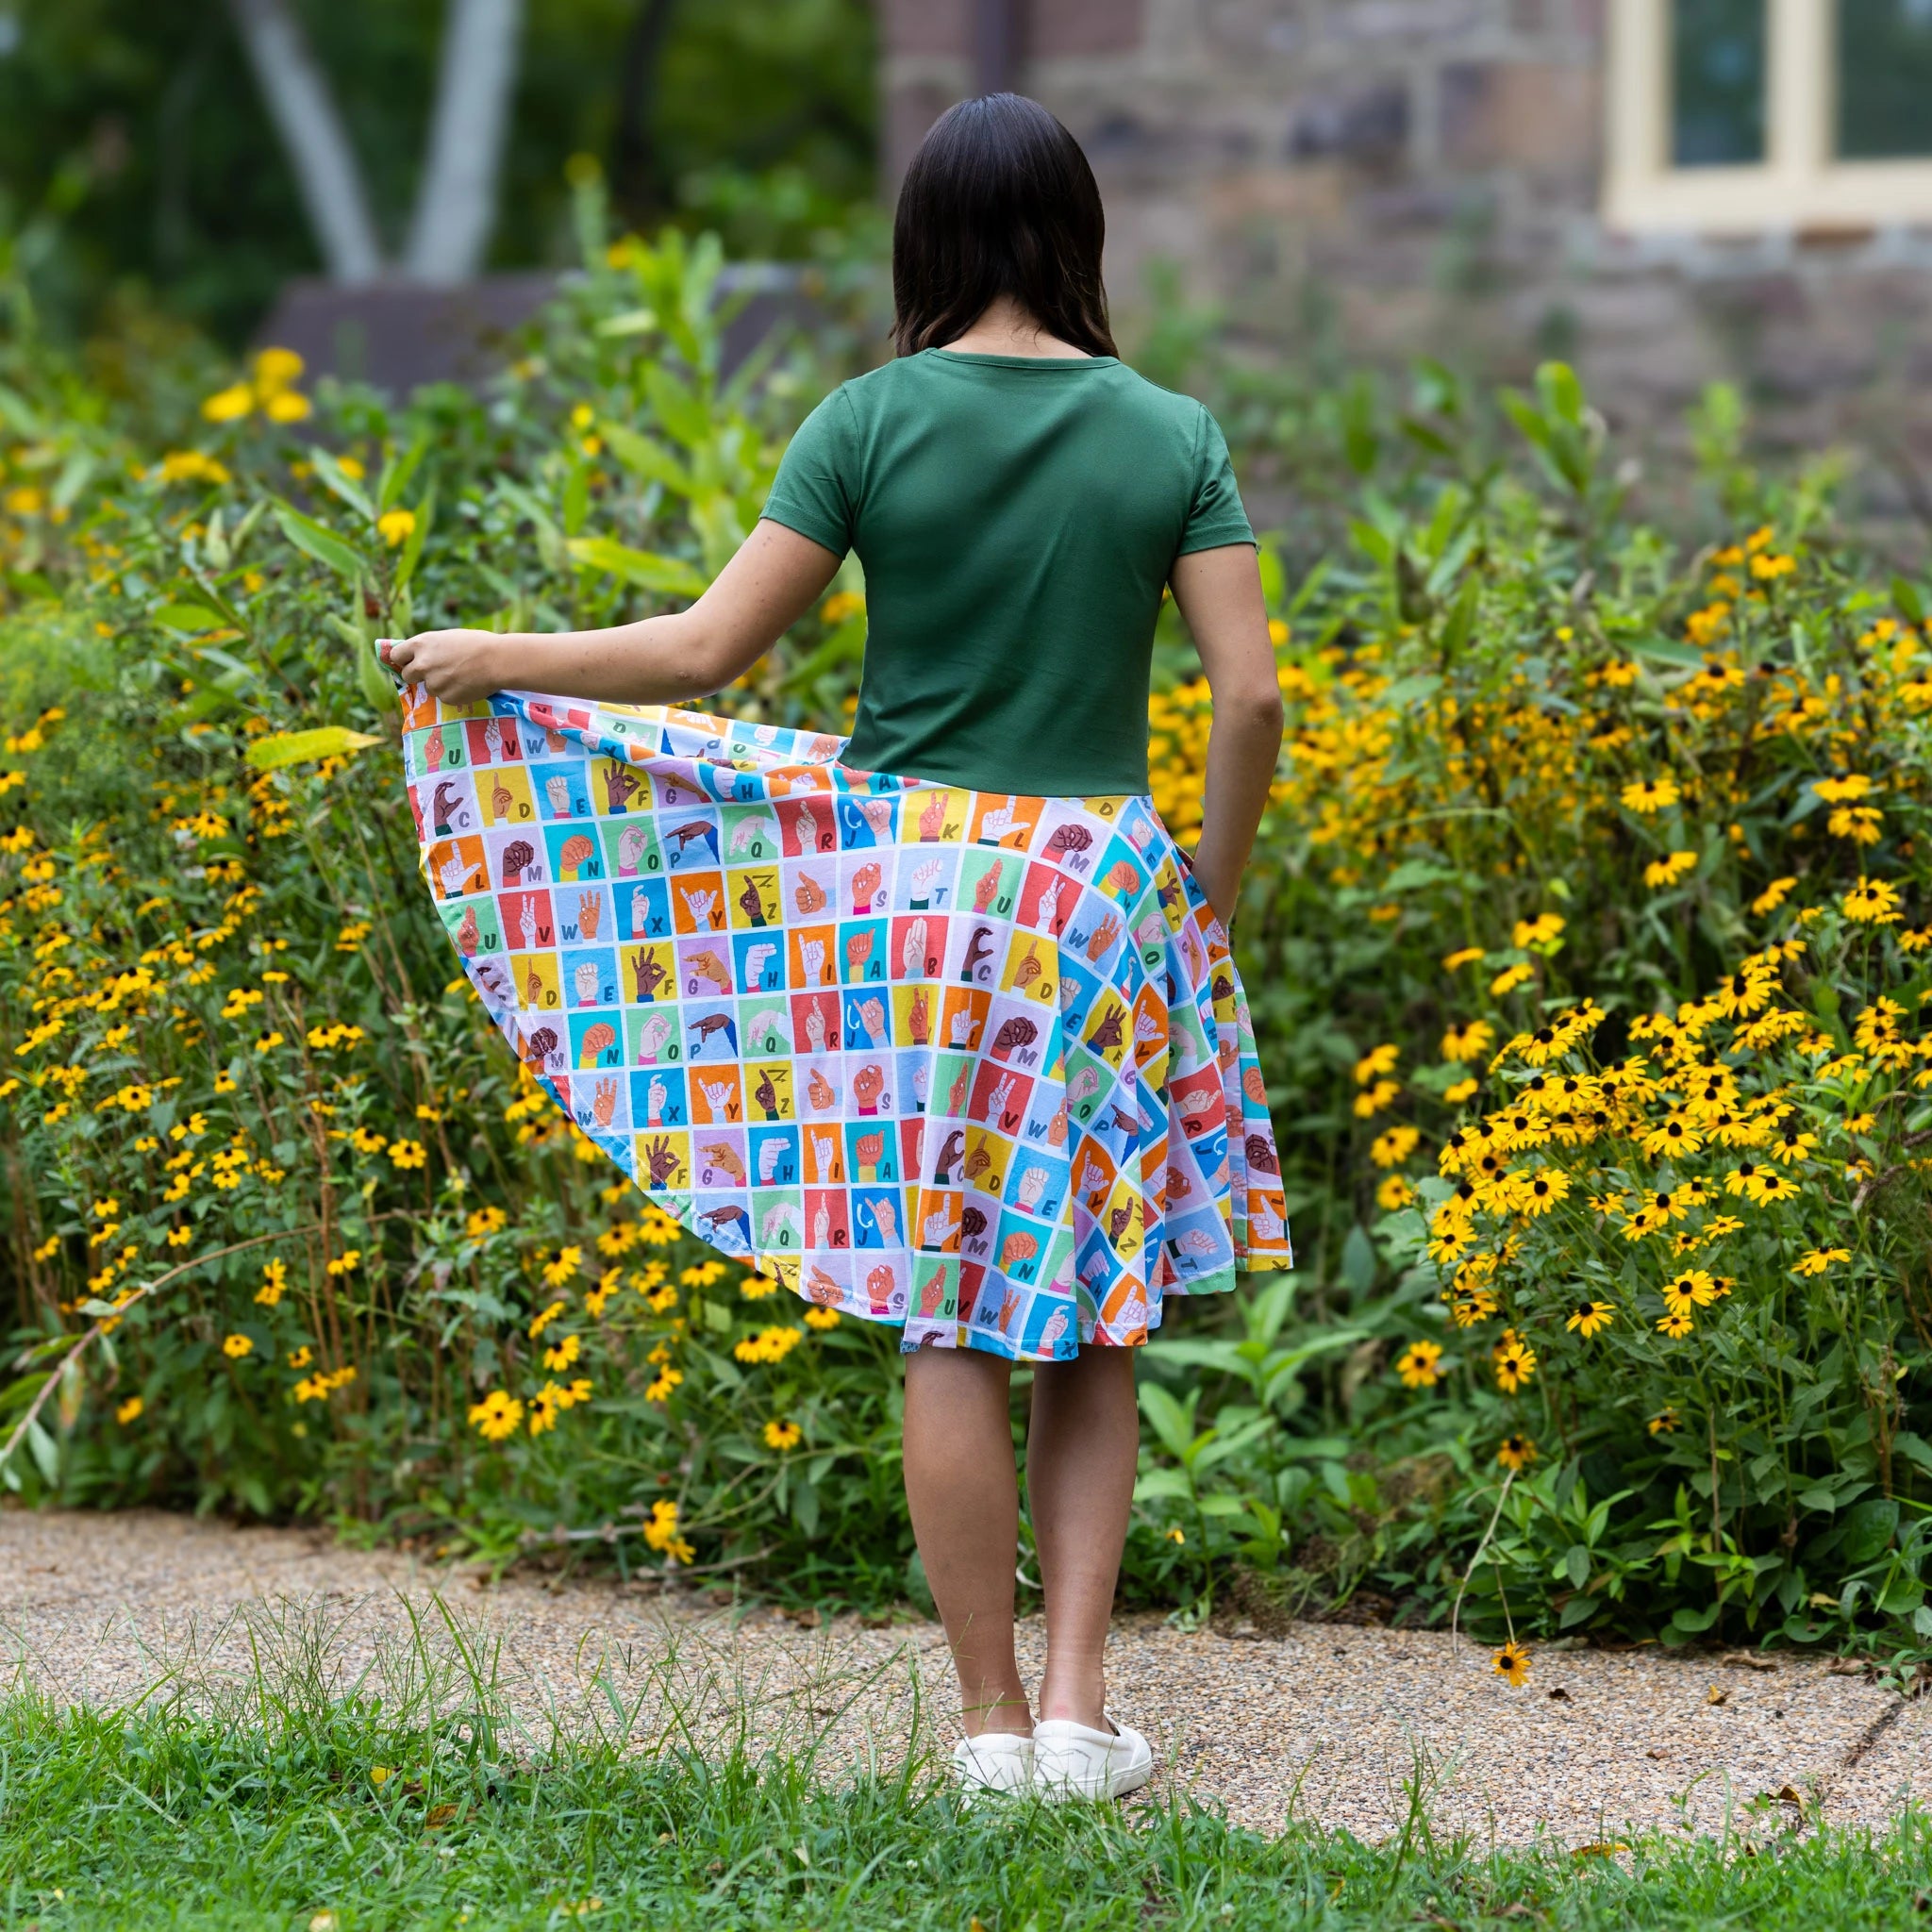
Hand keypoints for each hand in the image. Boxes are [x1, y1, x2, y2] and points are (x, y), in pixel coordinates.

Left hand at [382, 629, 504, 701]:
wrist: (497, 661)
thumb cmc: (477, 644)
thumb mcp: (447, 638)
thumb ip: (430, 648)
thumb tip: (419, 657)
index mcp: (421, 644)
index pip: (396, 656)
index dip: (403, 660)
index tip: (409, 663)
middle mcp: (422, 664)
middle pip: (407, 675)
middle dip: (417, 675)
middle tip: (434, 672)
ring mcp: (433, 683)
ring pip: (429, 687)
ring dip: (439, 684)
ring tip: (459, 676)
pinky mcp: (445, 697)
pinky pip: (444, 697)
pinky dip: (453, 692)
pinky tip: (467, 684)